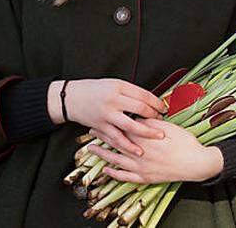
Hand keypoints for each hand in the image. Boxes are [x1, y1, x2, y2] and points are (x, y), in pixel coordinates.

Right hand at [50, 79, 167, 156]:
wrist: (71, 98)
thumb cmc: (95, 89)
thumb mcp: (115, 84)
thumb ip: (130, 93)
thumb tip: (149, 101)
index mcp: (119, 87)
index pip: (143, 96)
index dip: (156, 103)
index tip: (164, 108)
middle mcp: (113, 101)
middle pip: (140, 109)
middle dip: (154, 117)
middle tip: (164, 122)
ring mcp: (106, 115)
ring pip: (130, 126)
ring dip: (145, 133)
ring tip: (158, 137)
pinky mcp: (100, 127)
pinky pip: (116, 138)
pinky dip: (127, 145)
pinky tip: (137, 150)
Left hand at [88, 120, 223, 183]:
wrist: (196, 164)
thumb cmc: (186, 145)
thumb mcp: (170, 128)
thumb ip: (152, 124)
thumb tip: (138, 119)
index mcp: (146, 140)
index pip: (125, 129)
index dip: (113, 123)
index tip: (104, 117)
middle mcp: (140, 154)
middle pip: (117, 143)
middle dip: (103, 136)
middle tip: (93, 130)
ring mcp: (141, 168)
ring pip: (116, 160)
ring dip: (102, 154)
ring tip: (92, 149)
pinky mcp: (145, 178)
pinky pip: (125, 177)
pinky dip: (114, 174)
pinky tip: (106, 170)